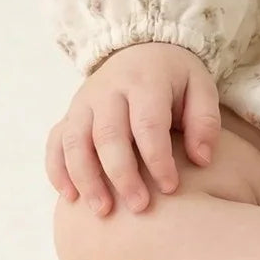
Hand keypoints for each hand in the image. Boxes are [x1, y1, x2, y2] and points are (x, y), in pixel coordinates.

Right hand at [45, 41, 221, 216]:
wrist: (142, 49)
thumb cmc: (176, 79)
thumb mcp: (201, 88)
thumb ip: (205, 121)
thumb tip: (202, 160)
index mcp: (145, 81)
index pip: (148, 124)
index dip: (158, 159)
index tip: (171, 188)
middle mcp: (109, 90)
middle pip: (107, 135)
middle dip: (122, 175)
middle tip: (139, 207)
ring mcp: (84, 101)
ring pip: (75, 141)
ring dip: (86, 179)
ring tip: (103, 210)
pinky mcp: (69, 113)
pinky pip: (55, 142)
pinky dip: (58, 170)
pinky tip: (71, 198)